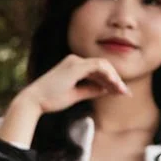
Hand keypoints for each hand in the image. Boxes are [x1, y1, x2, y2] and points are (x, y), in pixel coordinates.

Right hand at [14, 54, 129, 117]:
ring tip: (122, 91)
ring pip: (102, 65)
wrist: (34, 101)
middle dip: (115, 79)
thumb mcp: (75, 95)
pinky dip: (108, 75)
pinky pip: (98, 66)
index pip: (98, 70)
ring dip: (114, 78)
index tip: (120, 92)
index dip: (111, 80)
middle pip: (102, 66)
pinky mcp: (75, 66)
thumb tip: (106, 89)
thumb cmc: (51, 100)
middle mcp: (74, 60)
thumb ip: (91, 90)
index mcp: (73, 65)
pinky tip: (114, 85)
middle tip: (125, 92)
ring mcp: (75, 61)